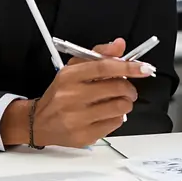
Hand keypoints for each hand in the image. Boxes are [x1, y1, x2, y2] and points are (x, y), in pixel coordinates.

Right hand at [1, 41, 154, 147]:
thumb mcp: (73, 68)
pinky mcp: (83, 136)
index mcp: (69, 76)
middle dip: (129, 88)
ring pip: (119, 107)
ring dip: (125, 103)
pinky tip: (107, 114)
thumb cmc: (60, 93)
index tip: (143, 68)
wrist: (38, 122)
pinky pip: (114, 124)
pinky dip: (117, 117)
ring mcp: (77, 118)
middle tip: (127, 88)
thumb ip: (99, 54)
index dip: (128, 67)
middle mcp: (71, 97)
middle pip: (116, 88)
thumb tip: (120, 45)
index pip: (104, 67)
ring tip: (118, 101)